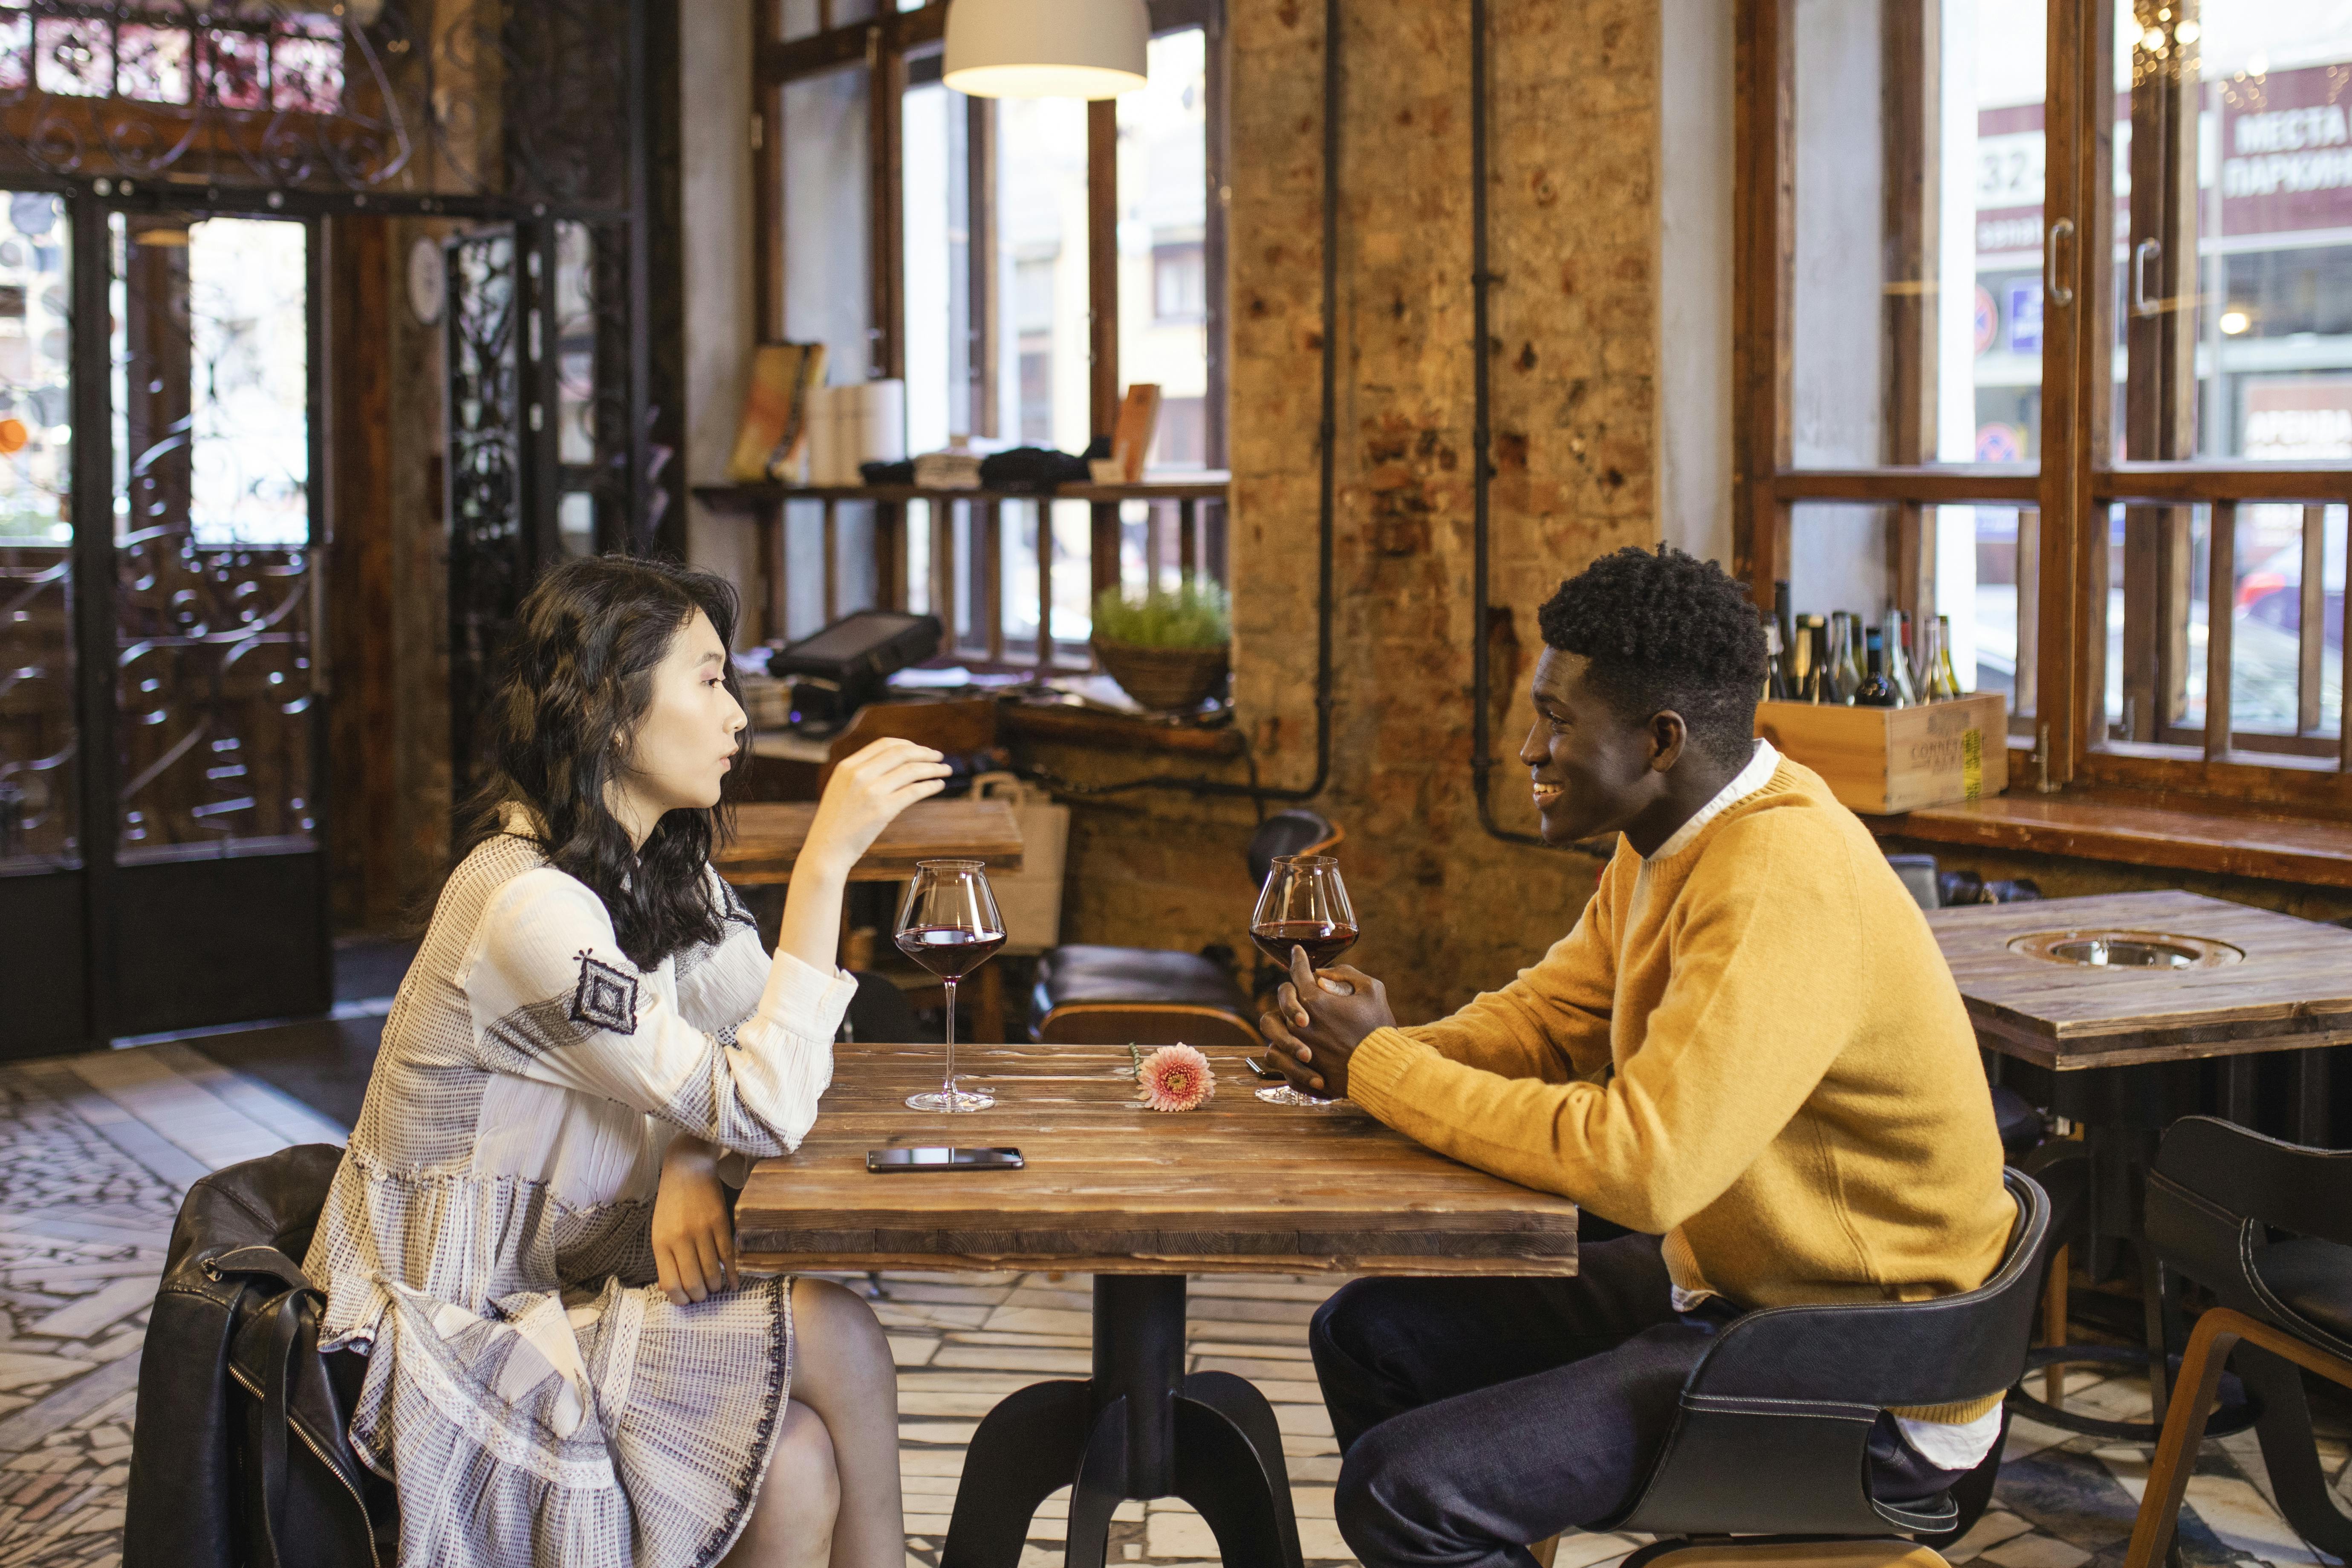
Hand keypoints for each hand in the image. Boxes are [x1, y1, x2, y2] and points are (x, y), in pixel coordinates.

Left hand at [652, 1136, 735, 1304]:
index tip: (687, 1300)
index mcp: (661, 1243)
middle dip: (700, 1296)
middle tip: (703, 1295)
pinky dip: (732, 1274)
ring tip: (716, 1287)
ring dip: (715, 1286)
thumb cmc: (671, 1203)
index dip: (680, 1299)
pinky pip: (728, 1256)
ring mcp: (701, 1231)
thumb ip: (665, 1258)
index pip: (670, 1284)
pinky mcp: (720, 1222)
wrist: (687, 1168)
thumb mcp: (659, 1230)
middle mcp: (680, 1239)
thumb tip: (672, 1288)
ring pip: (712, 1272)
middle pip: (693, 1282)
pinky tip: (732, 1283)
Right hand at [806, 738, 952, 870]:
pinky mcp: (882, 810)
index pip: (884, 744)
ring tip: (945, 770)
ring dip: (933, 768)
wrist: (825, 851)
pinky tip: (938, 786)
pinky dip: (930, 786)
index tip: (920, 750)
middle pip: (901, 752)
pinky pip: (914, 791)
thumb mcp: (840, 790)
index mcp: (847, 766)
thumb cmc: (835, 825)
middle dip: (924, 753)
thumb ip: (860, 775)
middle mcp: (859, 774)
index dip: (907, 744)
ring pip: (912, 770)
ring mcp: (871, 791)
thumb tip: (893, 767)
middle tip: (939, 757)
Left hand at [1257, 944, 1395, 1099]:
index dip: (1298, 959)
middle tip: (1305, 992)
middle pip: (1284, 997)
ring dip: (1286, 1019)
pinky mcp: (1296, 1070)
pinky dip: (1284, 1049)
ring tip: (1300, 1022)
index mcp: (1314, 1000)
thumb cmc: (1378, 1030)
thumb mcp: (1372, 990)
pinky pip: (1277, 1056)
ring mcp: (1295, 1047)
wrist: (1381, 1072)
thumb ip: (1346, 975)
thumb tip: (1324, 974)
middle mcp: (1298, 1023)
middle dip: (1294, 990)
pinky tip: (1297, 1047)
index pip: (1298, 971)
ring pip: (1275, 1027)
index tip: (1297, 952)